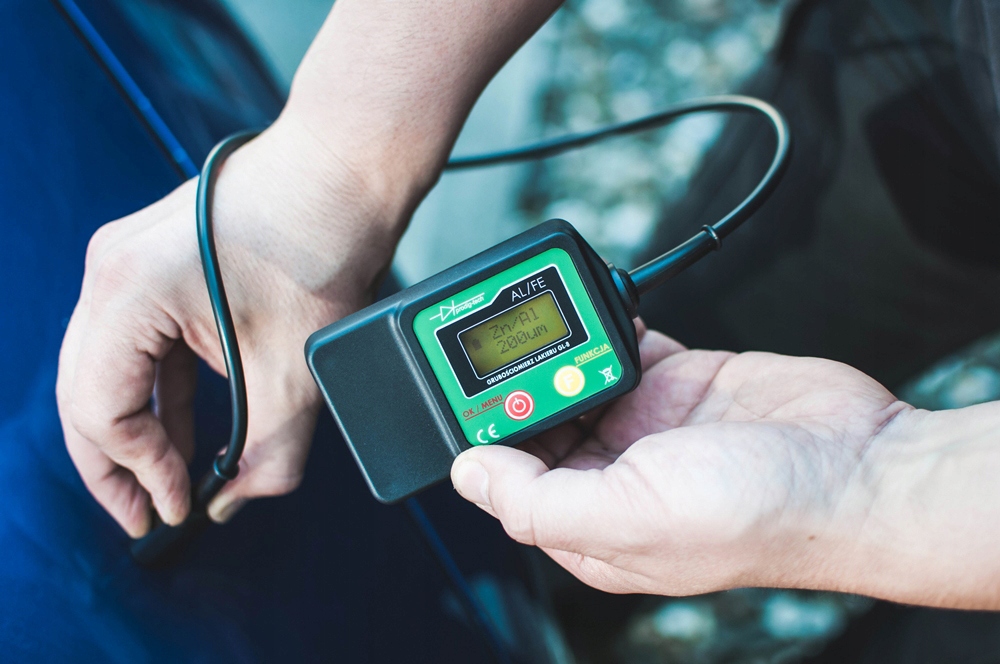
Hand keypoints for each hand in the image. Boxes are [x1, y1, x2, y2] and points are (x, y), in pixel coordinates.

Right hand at [56, 117, 413, 536]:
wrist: (345, 170)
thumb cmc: (320, 243)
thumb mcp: (296, 371)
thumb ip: (267, 455)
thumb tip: (234, 503)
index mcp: (126, 291)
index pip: (99, 410)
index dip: (136, 471)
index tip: (175, 506)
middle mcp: (111, 272)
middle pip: (86, 392)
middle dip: (117, 463)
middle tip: (147, 515)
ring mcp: (130, 263)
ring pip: (108, 371)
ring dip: (138, 431)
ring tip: (169, 483)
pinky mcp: (160, 265)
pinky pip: (140, 345)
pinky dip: (159, 393)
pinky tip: (185, 432)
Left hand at [451, 323, 910, 597]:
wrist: (860, 467)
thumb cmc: (759, 511)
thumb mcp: (631, 518)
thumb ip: (539, 500)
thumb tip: (468, 472)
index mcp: (592, 525)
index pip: (512, 481)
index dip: (483, 436)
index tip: (462, 389)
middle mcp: (616, 478)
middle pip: (541, 423)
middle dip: (520, 384)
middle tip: (501, 340)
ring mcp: (649, 427)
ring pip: (579, 378)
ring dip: (560, 350)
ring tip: (543, 319)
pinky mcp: (680, 382)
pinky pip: (625, 345)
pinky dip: (608, 326)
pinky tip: (596, 310)